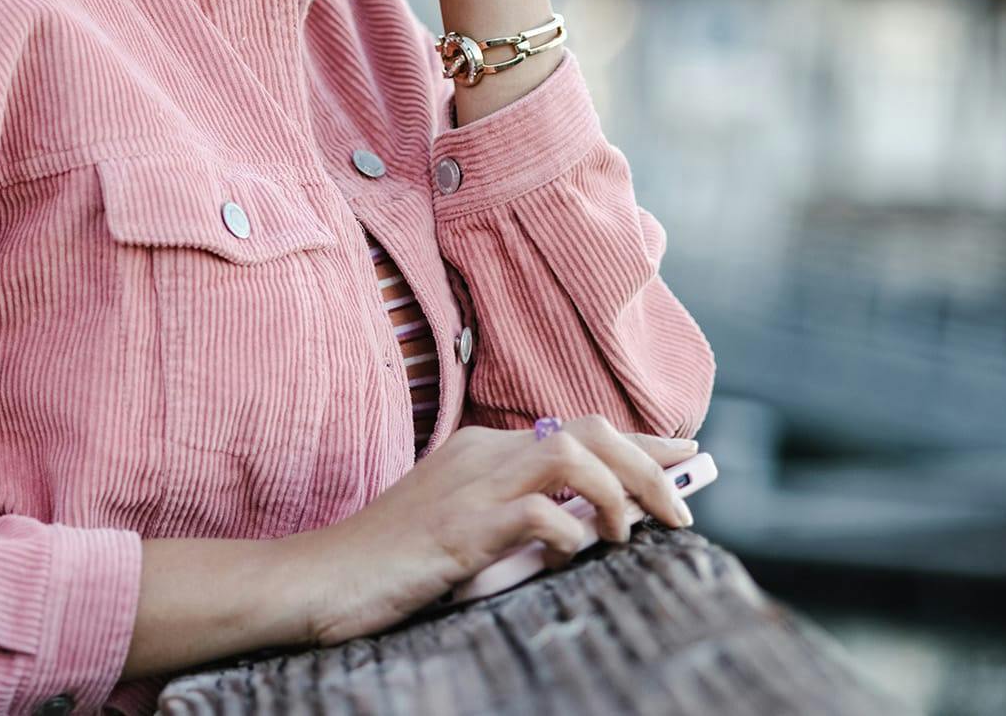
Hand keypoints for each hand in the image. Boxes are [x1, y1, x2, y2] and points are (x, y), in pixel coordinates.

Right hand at [279, 417, 698, 647]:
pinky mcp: (462, 528)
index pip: (578, 427)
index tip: (687, 452)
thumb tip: (585, 526)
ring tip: (634, 534)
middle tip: (682, 507)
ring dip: (620, 491)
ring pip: (574, 456)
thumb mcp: (460, 530)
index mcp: (481, 449)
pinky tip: (573, 558)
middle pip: (589, 430)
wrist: (318, 579)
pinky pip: (540, 513)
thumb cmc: (387, 564)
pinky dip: (572, 534)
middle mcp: (482, 453)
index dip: (641, 439)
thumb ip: (513, 517)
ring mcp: (471, 486)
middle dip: (649, 463)